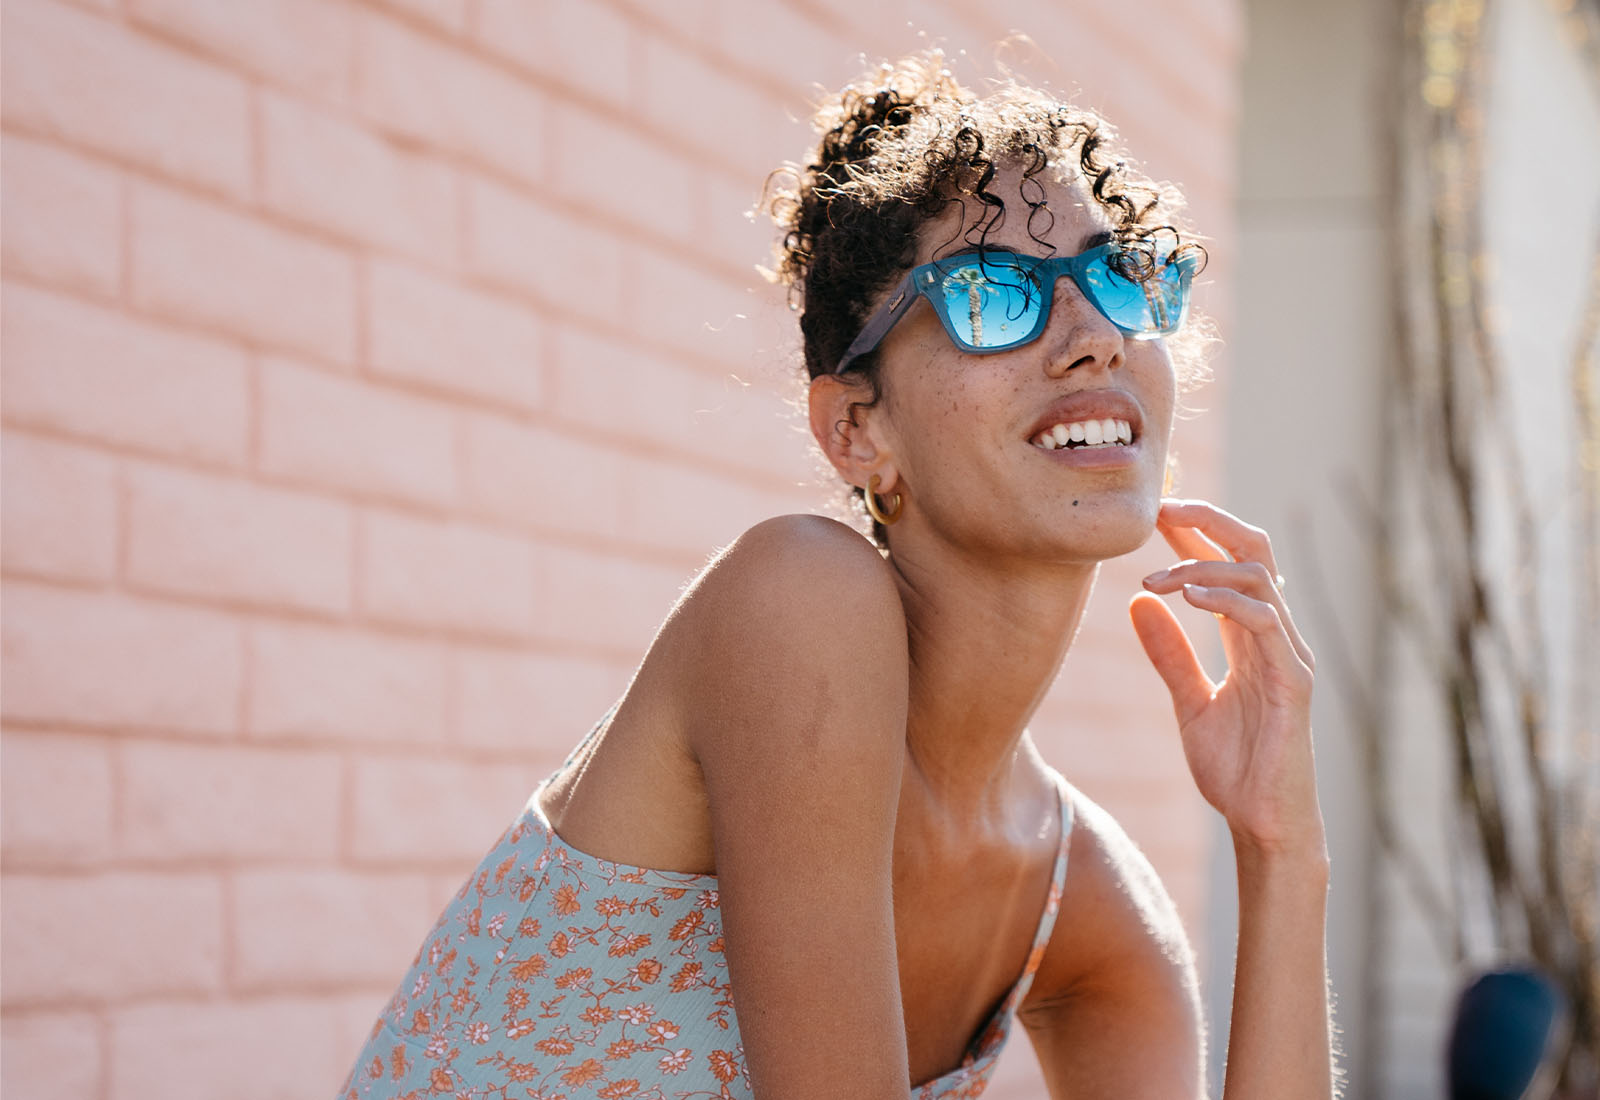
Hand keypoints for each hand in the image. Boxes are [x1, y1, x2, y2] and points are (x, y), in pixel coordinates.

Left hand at [1129, 499, 1323, 855]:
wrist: (1263, 823)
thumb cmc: (1236, 767)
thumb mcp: (1188, 702)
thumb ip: (1169, 654)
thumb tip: (1138, 603)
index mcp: (1251, 636)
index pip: (1229, 562)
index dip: (1196, 531)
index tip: (1154, 511)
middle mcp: (1276, 635)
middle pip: (1255, 550)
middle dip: (1210, 520)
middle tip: (1161, 508)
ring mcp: (1289, 654)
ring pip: (1258, 577)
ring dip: (1203, 565)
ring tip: (1158, 576)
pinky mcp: (1295, 680)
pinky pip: (1265, 620)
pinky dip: (1226, 599)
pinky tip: (1187, 596)